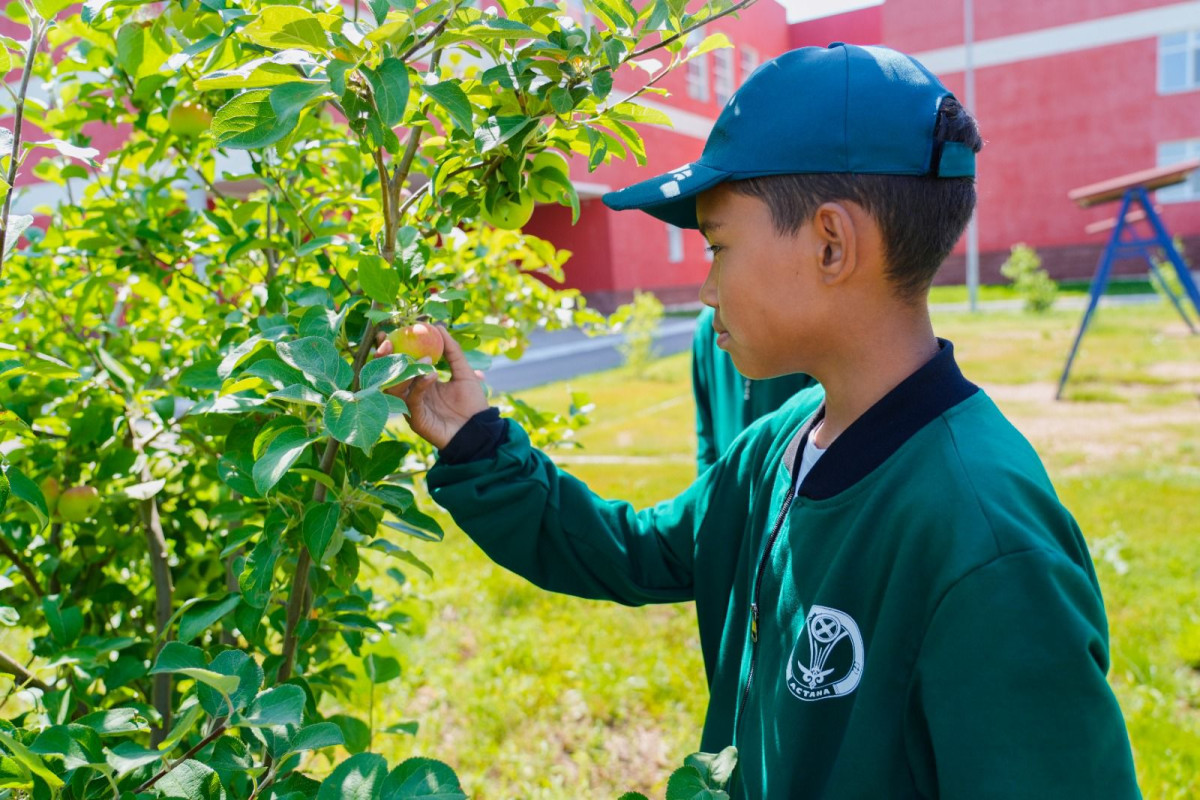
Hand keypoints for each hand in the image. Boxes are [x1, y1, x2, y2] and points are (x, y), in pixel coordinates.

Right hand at [375, 326, 488, 449]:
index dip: (390, 349)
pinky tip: (432, 374)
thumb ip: (452, 351)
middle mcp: (410, 394)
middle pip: (389, 375)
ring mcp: (411, 408)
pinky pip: (412, 400)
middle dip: (385, 357)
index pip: (399, 363)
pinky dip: (420, 385)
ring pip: (395, 388)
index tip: (386, 332)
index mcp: (419, 381)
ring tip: (423, 358)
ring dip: (404, 370)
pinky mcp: (416, 420)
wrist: (480, 430)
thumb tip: (439, 327)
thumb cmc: (472, 403)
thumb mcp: (464, 372)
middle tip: (387, 342)